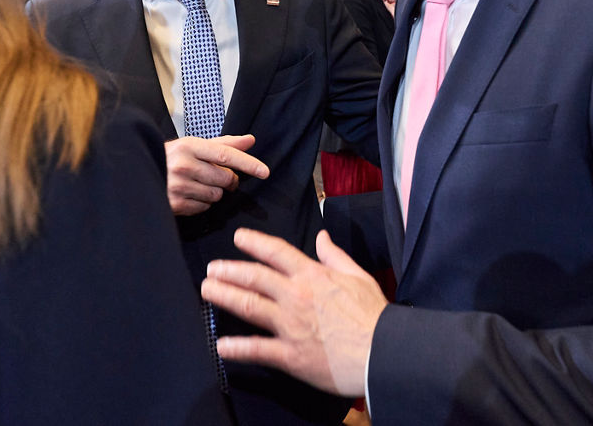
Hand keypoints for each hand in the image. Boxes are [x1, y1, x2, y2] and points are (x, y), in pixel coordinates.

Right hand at [164, 134, 267, 215]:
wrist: (139, 171)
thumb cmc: (171, 158)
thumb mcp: (194, 146)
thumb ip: (224, 144)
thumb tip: (250, 140)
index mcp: (189, 146)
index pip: (226, 155)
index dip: (248, 163)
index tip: (264, 171)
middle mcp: (183, 164)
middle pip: (224, 178)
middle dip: (227, 180)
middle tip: (217, 176)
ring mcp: (178, 185)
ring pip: (216, 195)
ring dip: (213, 192)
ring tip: (197, 184)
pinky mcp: (174, 204)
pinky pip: (203, 208)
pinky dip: (201, 204)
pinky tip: (189, 195)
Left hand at [201, 228, 386, 396]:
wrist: (383, 353)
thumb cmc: (374, 316)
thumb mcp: (359, 276)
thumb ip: (335, 256)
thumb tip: (322, 237)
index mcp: (313, 276)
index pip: (276, 252)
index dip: (254, 242)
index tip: (238, 237)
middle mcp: (296, 296)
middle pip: (254, 277)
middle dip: (229, 270)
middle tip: (212, 268)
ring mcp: (290, 325)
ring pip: (249, 306)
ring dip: (224, 296)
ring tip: (208, 290)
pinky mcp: (290, 355)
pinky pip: (257, 349)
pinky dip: (237, 348)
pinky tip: (220, 345)